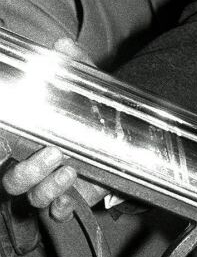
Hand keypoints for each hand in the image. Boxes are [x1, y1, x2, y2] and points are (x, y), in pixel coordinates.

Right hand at [1, 39, 108, 220]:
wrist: (124, 136)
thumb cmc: (91, 110)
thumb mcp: (85, 86)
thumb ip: (74, 66)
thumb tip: (62, 45)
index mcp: (30, 137)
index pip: (2, 148)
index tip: (4, 146)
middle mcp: (34, 163)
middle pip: (11, 180)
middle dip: (26, 173)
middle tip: (52, 154)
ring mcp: (51, 183)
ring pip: (33, 196)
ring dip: (47, 187)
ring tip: (70, 169)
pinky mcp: (72, 196)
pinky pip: (57, 210)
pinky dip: (60, 207)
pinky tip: (69, 198)